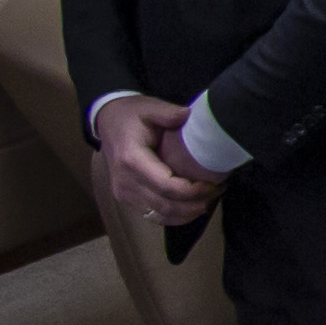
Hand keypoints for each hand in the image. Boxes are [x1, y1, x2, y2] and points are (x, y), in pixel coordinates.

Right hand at [91, 94, 214, 228]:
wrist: (107, 122)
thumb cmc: (130, 115)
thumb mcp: (149, 107)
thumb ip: (169, 113)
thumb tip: (190, 116)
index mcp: (131, 160)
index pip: (166, 186)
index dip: (193, 191)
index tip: (214, 184)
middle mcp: (126, 182)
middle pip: (166, 205)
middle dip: (196, 203)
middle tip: (218, 191)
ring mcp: (124, 194)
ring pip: (161, 216)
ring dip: (188, 213)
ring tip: (209, 199)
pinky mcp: (126, 199)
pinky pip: (153, 216)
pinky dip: (175, 217)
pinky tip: (192, 207)